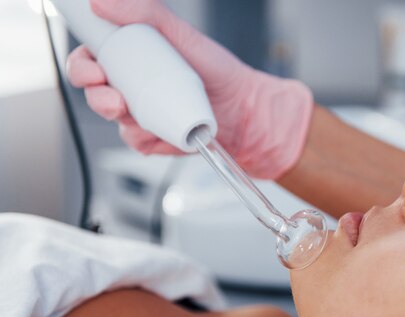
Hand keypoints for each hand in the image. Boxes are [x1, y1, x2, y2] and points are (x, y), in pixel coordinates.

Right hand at [67, 0, 312, 178]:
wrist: (248, 111)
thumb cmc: (220, 72)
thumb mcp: (184, 36)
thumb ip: (149, 14)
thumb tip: (104, 2)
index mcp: (134, 57)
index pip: (92, 58)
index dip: (82, 64)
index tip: (91, 67)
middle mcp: (134, 85)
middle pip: (93, 91)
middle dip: (95, 95)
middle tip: (113, 96)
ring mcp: (143, 113)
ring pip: (113, 119)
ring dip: (120, 118)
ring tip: (141, 113)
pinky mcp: (155, 138)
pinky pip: (136, 141)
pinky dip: (148, 138)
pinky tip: (165, 131)